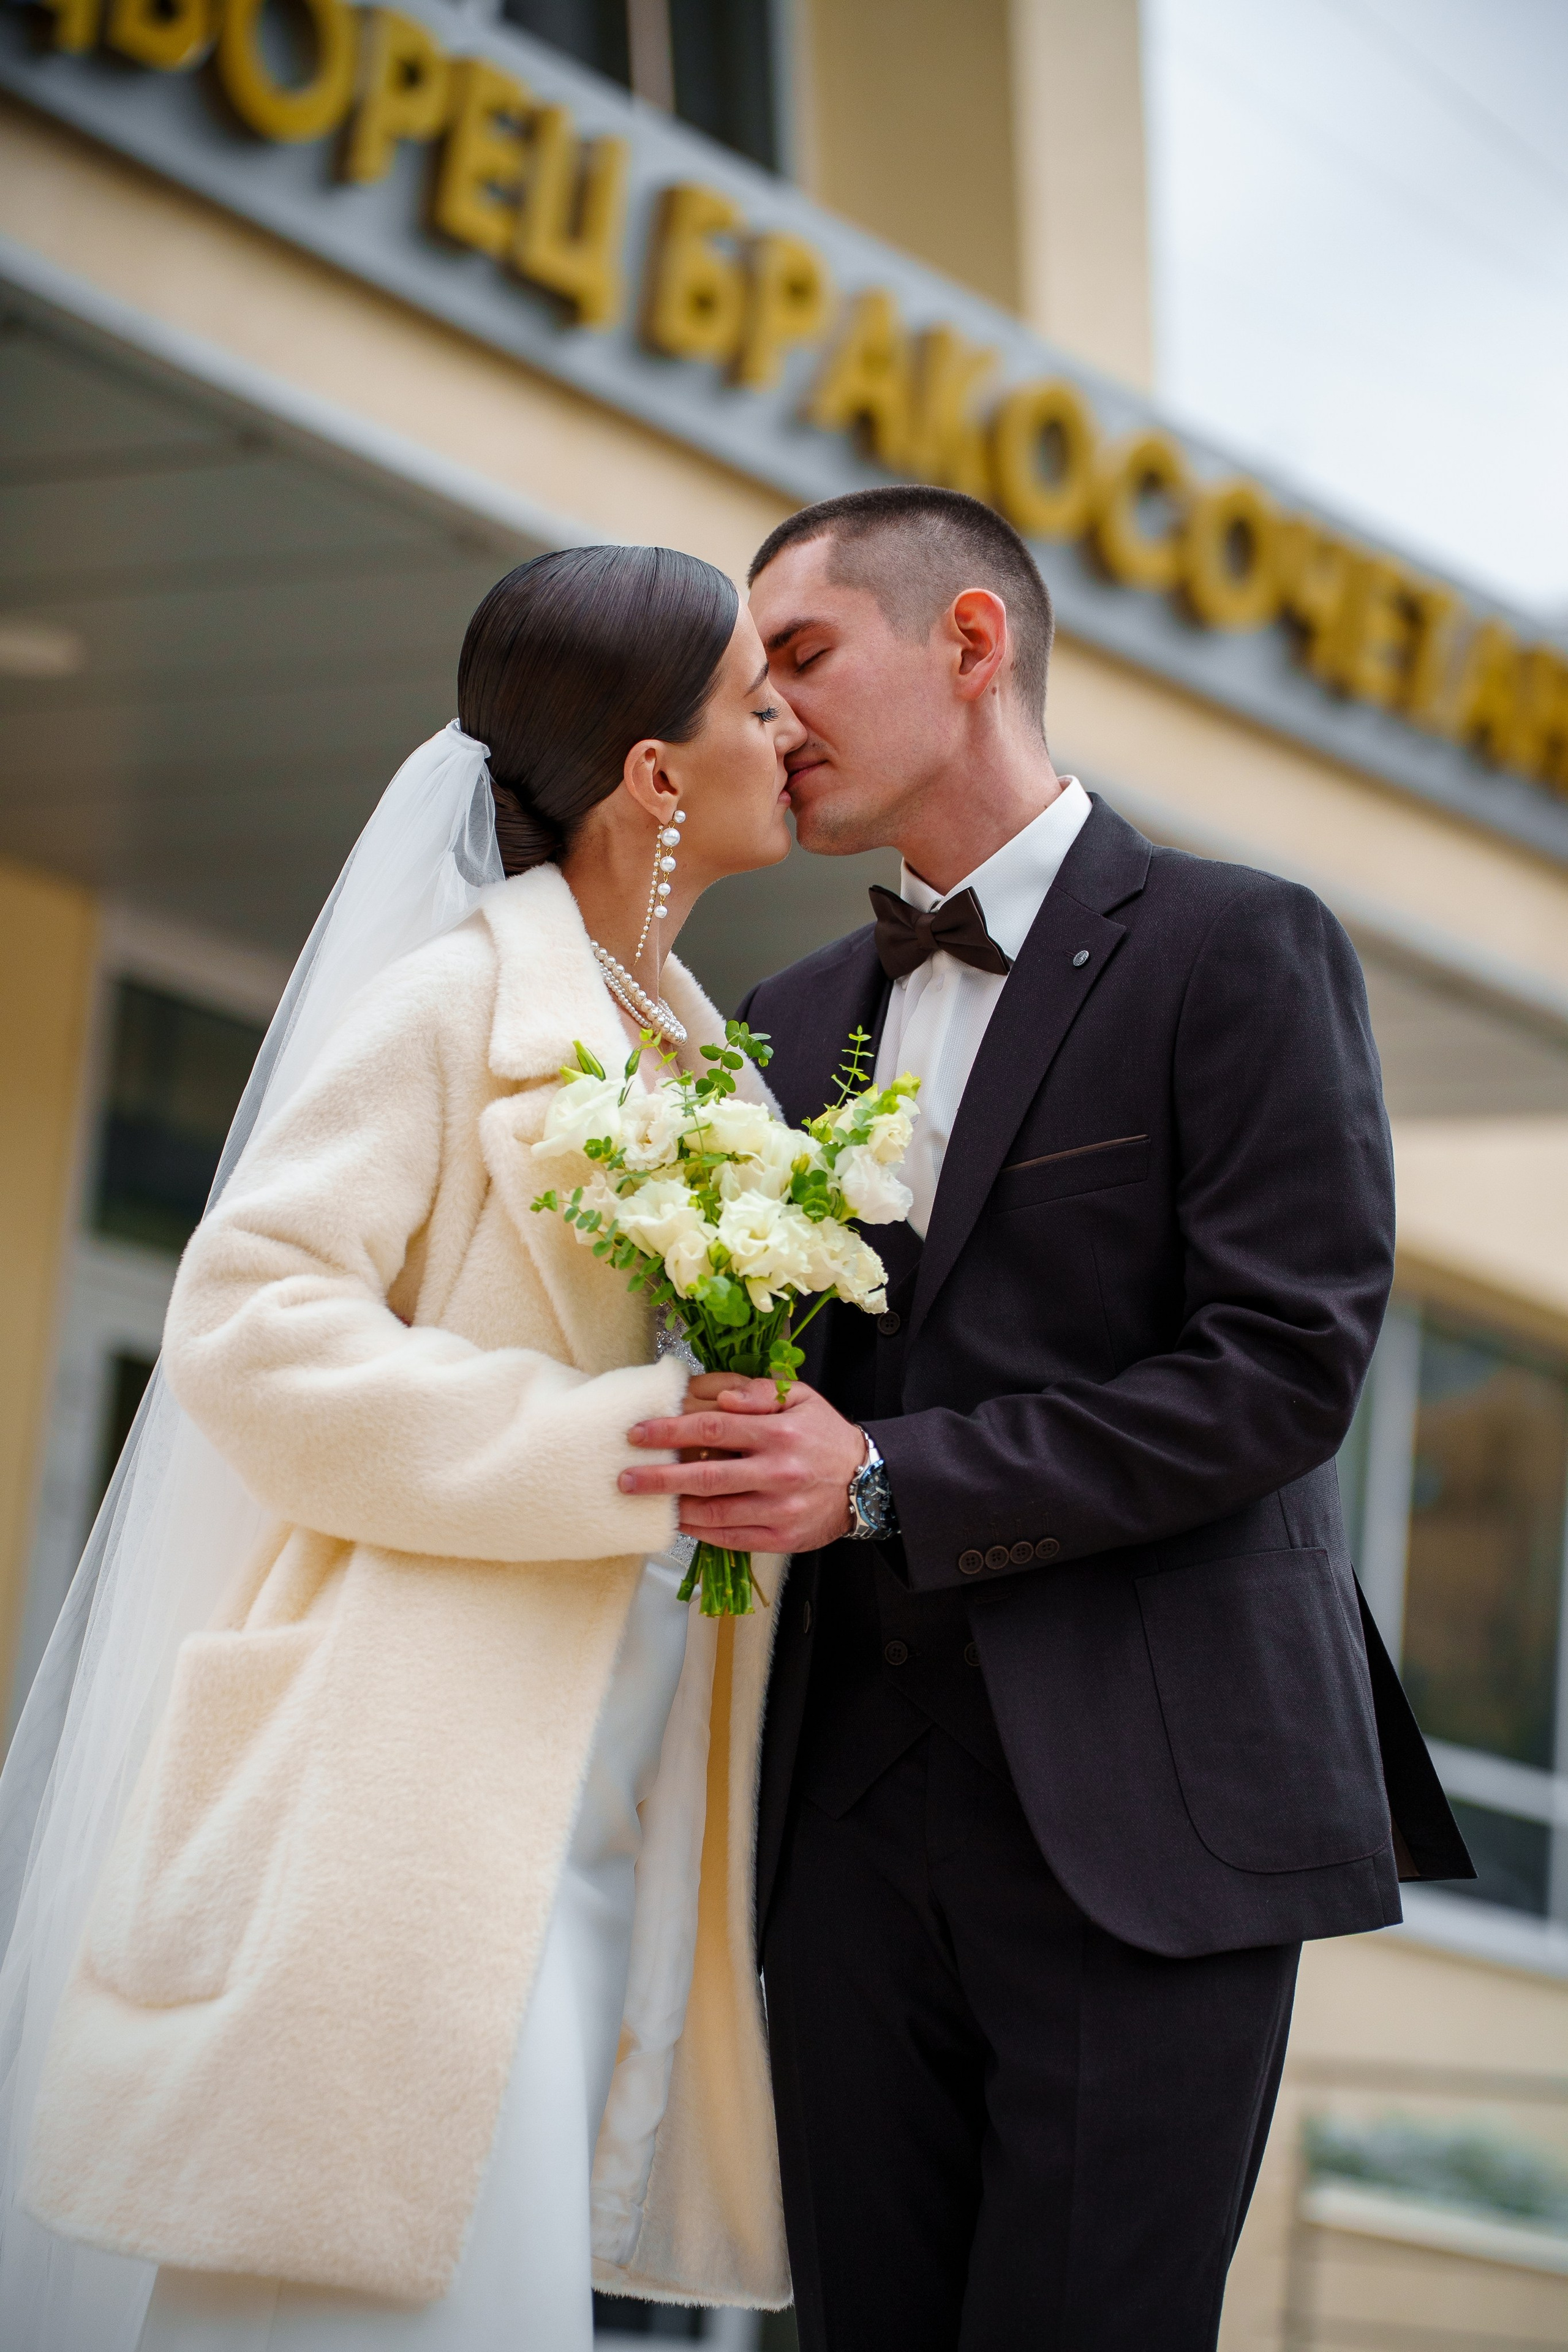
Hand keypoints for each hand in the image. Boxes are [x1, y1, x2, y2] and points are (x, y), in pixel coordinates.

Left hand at [621, 1377, 866, 1552]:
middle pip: (704, 1476)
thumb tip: (720, 1397)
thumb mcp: (800, 1398)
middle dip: (658, 1477)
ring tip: (645, 1500)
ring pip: (713, 1513)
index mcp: (778, 1433)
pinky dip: (699, 1531)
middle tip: (625, 1477)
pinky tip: (679, 1520)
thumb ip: (758, 1393)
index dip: (669, 1431)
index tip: (637, 1433)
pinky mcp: (779, 1538)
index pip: (711, 1430)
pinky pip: (729, 1538)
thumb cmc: (824, 1435)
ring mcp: (778, 1509)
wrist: (867, 1481)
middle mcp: (776, 1472)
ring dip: (673, 1507)